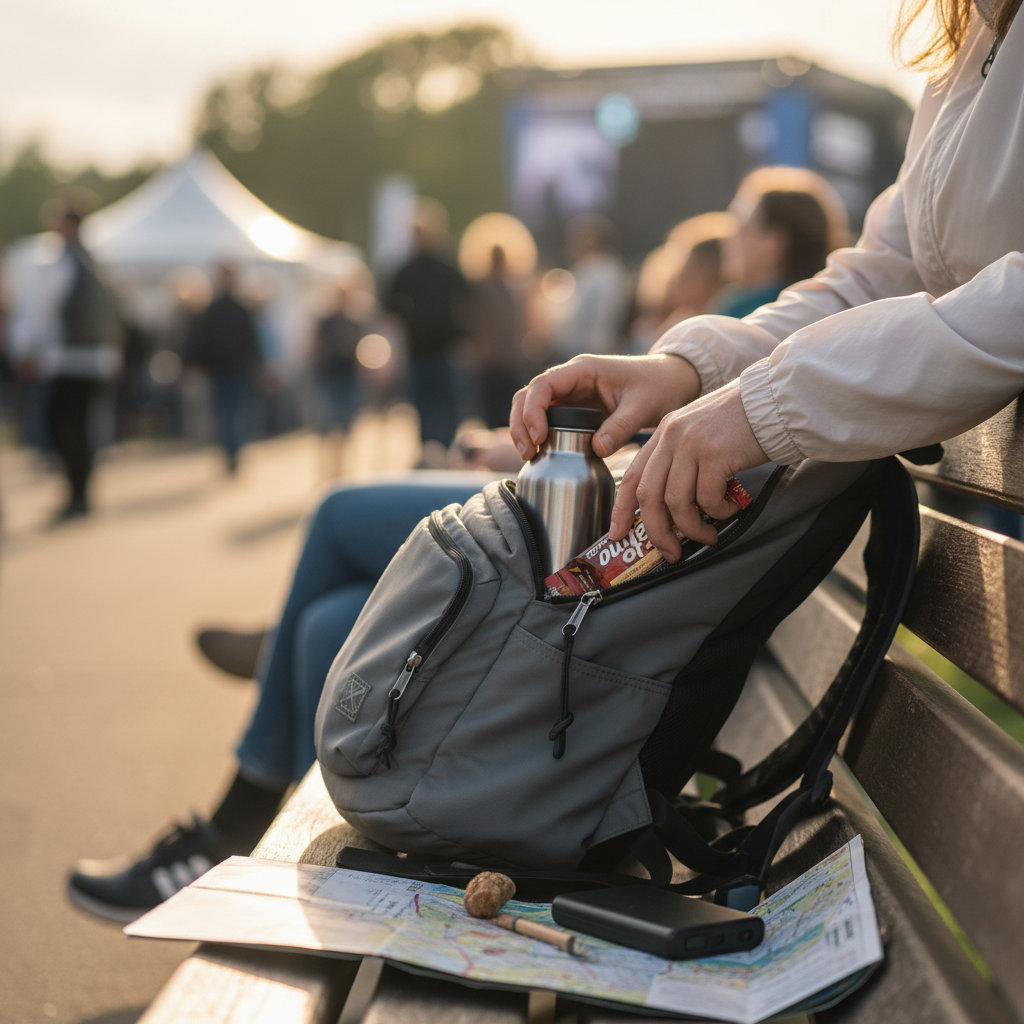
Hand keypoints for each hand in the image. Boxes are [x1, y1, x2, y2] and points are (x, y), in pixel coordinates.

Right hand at [510, 354, 699, 459]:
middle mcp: (571, 379)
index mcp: (583, 370)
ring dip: (525, 430)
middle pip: (528, 395)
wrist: (671, 383)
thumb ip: (621, 426)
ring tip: (530, 457)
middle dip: (521, 423)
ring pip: (532, 407)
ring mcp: (570, 394)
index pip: (543, 385)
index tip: (540, 438)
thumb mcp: (644, 406)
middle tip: (528, 453)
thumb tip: (595, 449)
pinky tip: (541, 455)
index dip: (533, 410)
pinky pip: (547, 419)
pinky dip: (538, 435)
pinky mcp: (575, 409)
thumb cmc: (659, 386)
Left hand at [611, 379, 767, 557]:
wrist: (776, 401)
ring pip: (676, 503)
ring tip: (708, 534)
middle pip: (649, 496)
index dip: (621, 510)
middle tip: (670, 551)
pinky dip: (719, 512)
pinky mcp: (715, 453)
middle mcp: (672, 436)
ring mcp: (692, 444)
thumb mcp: (698, 432)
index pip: (632, 476)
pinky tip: (732, 507)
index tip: (618, 533)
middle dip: (657, 531)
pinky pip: (708, 499)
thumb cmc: (742, 423)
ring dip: (692, 528)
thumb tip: (670, 507)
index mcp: (663, 432)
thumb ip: (679, 460)